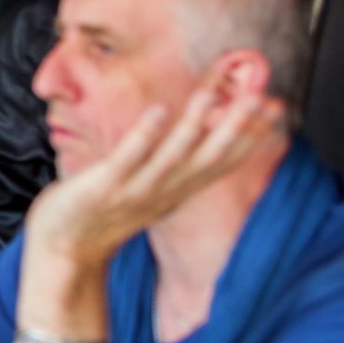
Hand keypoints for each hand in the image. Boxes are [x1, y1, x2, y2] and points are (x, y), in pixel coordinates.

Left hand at [24, 82, 285, 265]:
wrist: (64, 247)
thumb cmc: (108, 208)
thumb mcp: (154, 186)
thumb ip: (179, 160)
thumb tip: (203, 128)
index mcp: (178, 189)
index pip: (224, 159)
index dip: (252, 134)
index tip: (279, 106)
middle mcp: (163, 190)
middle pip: (207, 158)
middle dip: (235, 127)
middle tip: (262, 97)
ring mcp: (135, 189)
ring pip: (171, 156)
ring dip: (193, 126)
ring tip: (210, 94)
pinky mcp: (104, 186)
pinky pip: (127, 158)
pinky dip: (144, 135)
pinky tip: (158, 110)